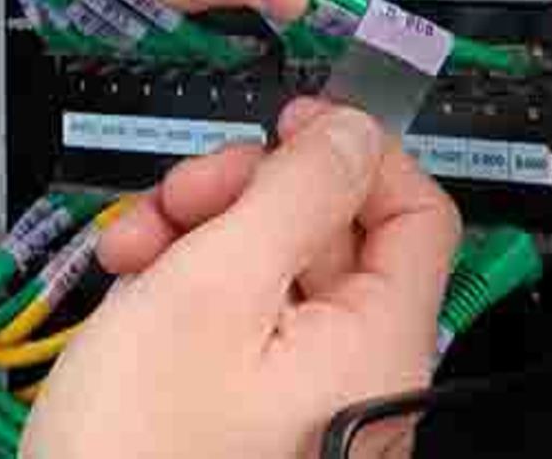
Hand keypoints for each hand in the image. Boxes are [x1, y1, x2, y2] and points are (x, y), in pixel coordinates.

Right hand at [21, 99, 460, 457]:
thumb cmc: (140, 457)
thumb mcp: (213, 289)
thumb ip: (294, 195)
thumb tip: (353, 133)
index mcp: (375, 343)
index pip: (415, 211)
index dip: (356, 154)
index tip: (296, 125)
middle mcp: (353, 368)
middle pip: (329, 231)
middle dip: (248, 193)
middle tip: (186, 195)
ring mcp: (301, 387)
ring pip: (272, 265)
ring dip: (203, 231)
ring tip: (137, 246)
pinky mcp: (252, 398)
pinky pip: (240, 314)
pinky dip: (188, 281)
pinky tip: (136, 281)